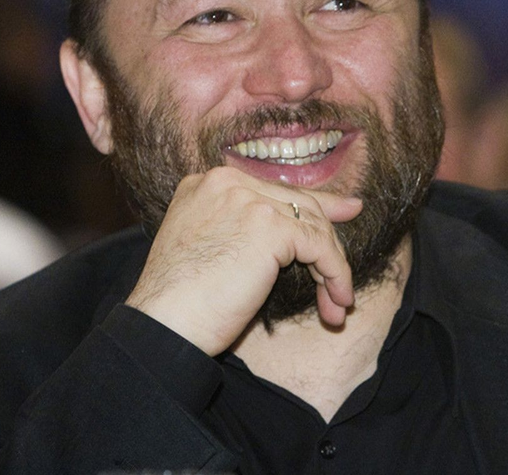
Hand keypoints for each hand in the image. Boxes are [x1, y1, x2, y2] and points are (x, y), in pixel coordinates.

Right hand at [124, 166, 362, 355]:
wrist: (164, 324)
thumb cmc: (181, 302)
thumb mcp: (209, 249)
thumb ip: (244, 229)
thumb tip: (297, 231)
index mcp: (205, 184)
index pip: (272, 191)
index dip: (310, 208)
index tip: (343, 216)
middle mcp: (226, 182)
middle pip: (297, 203)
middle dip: (326, 242)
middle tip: (342, 282)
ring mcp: (249, 200)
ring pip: (313, 225)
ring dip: (332, 268)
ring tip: (336, 306)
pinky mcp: (271, 226)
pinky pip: (320, 247)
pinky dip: (335, 275)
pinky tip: (336, 301)